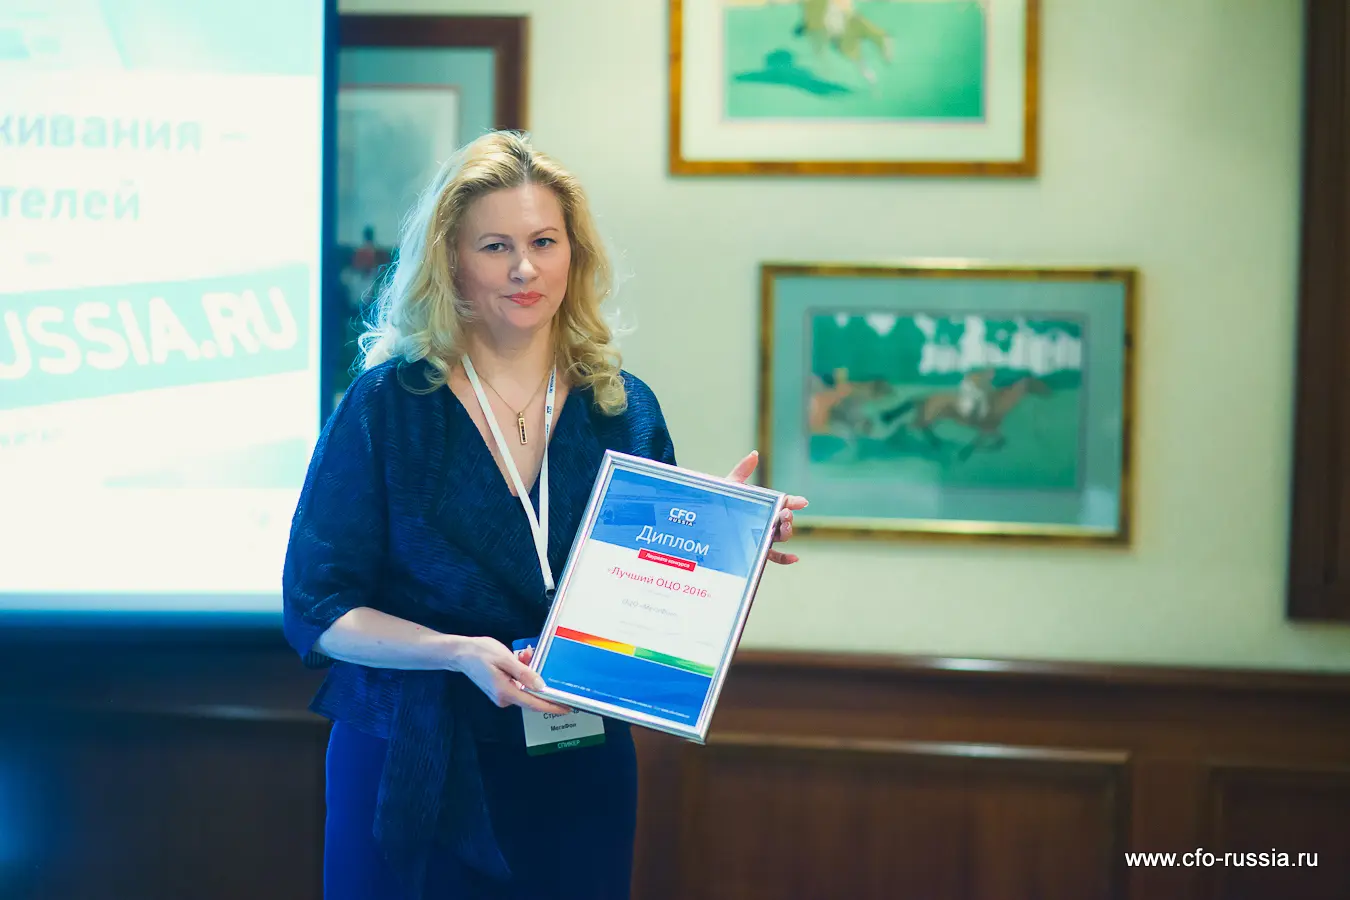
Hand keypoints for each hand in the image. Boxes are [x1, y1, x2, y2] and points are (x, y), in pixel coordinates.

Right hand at [448, 636, 571, 714]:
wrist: (460, 653)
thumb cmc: (480, 653)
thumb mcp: (505, 658)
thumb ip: (524, 673)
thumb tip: (541, 686)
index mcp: (506, 692)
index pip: (535, 704)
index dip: (552, 706)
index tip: (567, 708)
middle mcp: (504, 699)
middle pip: (531, 695)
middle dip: (540, 680)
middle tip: (535, 658)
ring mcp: (502, 696)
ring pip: (525, 687)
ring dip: (530, 672)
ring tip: (525, 654)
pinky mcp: (500, 690)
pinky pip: (518, 684)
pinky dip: (522, 673)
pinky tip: (520, 659)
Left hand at [725, 450, 807, 564]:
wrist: (704, 521)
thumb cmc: (720, 503)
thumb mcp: (730, 486)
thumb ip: (742, 470)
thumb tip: (755, 453)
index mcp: (763, 506)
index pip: (783, 503)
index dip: (793, 502)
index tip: (802, 502)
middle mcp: (766, 521)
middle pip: (784, 521)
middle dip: (789, 517)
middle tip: (785, 514)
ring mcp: (762, 536)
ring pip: (781, 537)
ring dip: (788, 532)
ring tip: (785, 528)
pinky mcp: (756, 551)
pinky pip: (773, 557)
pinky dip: (785, 559)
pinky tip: (794, 558)